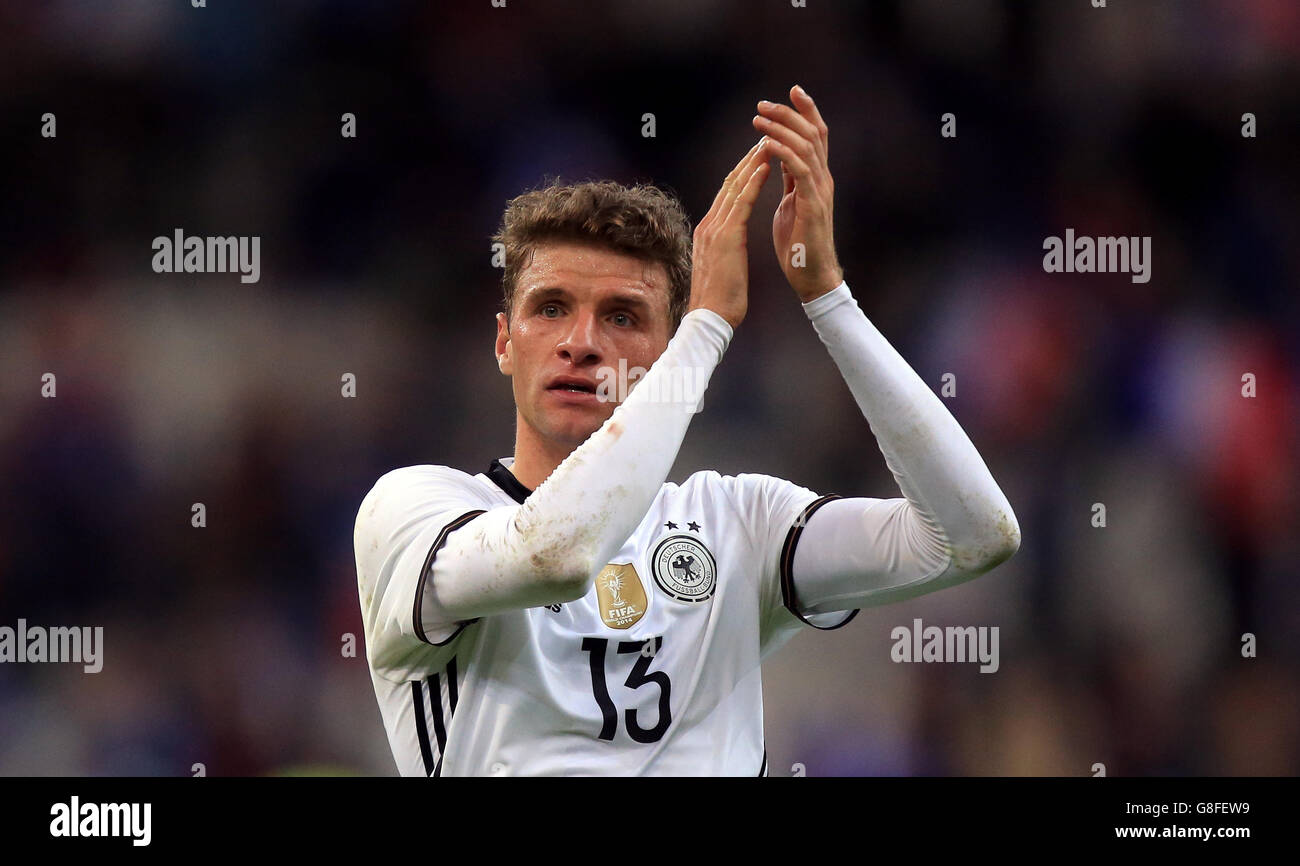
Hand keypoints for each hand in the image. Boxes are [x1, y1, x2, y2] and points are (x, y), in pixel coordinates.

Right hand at [686, 138, 771, 329]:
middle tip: (764, 137)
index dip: (742, 173)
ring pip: (735, 186)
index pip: (726, 194)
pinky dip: (753, 182)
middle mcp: (709, 224)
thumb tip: (728, 246)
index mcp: (709, 231)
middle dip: (748, 159)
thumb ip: (724, 250)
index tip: (757, 156)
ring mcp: (715, 229)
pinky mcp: (726, 237)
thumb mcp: (721, 266)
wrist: (710, 318)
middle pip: (730, 183)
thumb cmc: (719, 299)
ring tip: (768, 142)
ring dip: (753, 162)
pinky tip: (765, 166)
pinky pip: (742, 202)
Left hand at [753, 85, 842, 302]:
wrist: (811, 277)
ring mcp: (820, 191)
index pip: (814, 135)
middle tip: (763, 103)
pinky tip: (768, 145)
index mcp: (816, 178)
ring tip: (759, 119)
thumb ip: (790, 180)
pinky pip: (801, 170)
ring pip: (807, 146)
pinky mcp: (813, 205)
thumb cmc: (799, 245)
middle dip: (789, 113)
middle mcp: (823, 179)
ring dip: (781, 129)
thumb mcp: (791, 204)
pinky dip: (785, 153)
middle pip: (813, 133)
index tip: (790, 92)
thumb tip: (780, 158)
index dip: (804, 112)